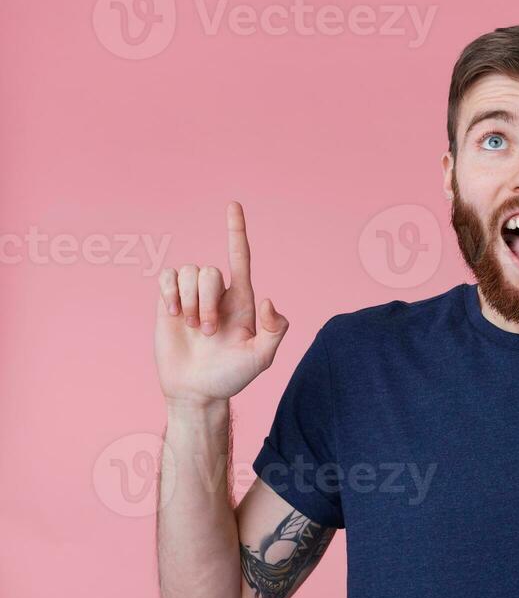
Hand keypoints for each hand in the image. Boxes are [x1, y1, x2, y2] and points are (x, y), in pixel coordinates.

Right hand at [154, 202, 288, 404]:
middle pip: (210, 271)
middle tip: (210, 332)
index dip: (236, 231)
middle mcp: (217, 293)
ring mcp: (192, 297)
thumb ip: (274, 331)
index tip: (233, 206)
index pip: (240, 257)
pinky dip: (169, 293)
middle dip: (208, 301)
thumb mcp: (261, 358)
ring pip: (188, 273)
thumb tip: (267, 300)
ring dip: (190, 303)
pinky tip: (176, 314)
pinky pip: (166, 278)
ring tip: (195, 329)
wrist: (197, 391)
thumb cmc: (231, 376)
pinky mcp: (170, 303)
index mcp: (242, 300)